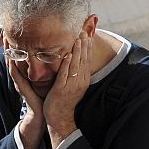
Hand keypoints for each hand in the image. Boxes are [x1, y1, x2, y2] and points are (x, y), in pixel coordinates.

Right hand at [5, 38, 44, 148]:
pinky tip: (10, 57)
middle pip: (13, 55)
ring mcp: (19, 80)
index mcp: (27, 71)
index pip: (21, 53)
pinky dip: (11, 65)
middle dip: (9, 43)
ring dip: (7, 51)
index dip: (18, 42)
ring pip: (11, 61)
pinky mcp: (20, 86)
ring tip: (4, 39)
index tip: (17, 30)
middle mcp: (21, 74)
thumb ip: (47, 67)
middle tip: (5, 30)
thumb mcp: (47, 77)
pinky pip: (14, 74)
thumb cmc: (46, 95)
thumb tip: (56, 53)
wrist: (44, 112)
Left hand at [43, 31, 91, 147]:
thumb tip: (74, 60)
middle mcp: (80, 82)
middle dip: (84, 45)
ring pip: (77, 65)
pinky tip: (68, 54)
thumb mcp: (72, 85)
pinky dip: (67, 64)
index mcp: (83, 80)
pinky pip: (65, 75)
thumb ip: (74, 73)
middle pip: (84, 60)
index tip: (88, 35)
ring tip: (79, 38)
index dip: (88, 47)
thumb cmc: (64, 100)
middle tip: (84, 31)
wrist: (60, 118)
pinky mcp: (62, 90)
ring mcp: (72, 86)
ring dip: (78, 51)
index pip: (87, 60)